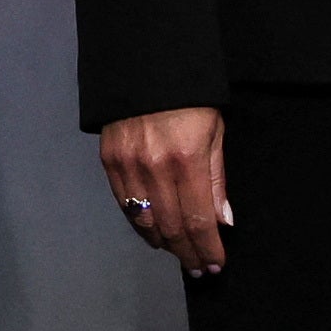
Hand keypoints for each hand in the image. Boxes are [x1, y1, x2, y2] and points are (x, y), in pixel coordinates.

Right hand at [99, 106, 229, 276]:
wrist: (145, 62)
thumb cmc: (190, 96)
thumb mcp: (214, 130)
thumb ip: (216, 178)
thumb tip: (221, 221)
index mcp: (187, 159)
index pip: (198, 220)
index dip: (207, 248)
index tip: (214, 265)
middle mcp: (155, 167)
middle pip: (171, 227)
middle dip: (187, 253)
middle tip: (198, 268)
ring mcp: (128, 164)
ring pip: (144, 222)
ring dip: (163, 243)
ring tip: (177, 252)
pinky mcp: (109, 160)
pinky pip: (123, 204)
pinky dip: (138, 223)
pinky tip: (152, 231)